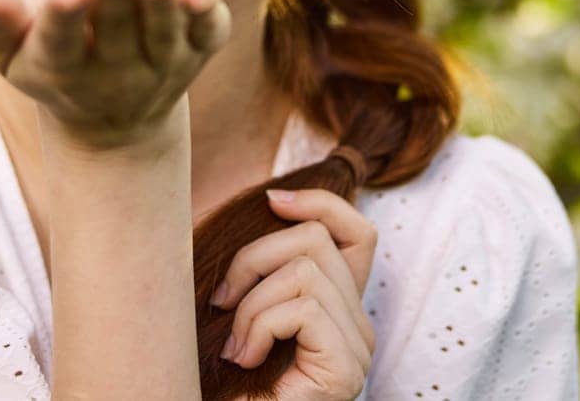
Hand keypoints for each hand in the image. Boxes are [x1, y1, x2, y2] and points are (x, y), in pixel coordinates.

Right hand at [0, 0, 231, 148]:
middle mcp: (115, 73)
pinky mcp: (199, 51)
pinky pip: (207, 35)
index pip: (61, 43)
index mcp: (62, 68)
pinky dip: (208, 15)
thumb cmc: (49, 61)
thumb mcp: (12, 51)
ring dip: (163, 4)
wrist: (114, 122)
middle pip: (117, 32)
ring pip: (164, 34)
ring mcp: (162, 65)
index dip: (65, 17)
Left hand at [212, 187, 377, 400]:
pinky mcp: (346, 368)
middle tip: (221, 303)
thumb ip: (262, 266)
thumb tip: (267, 200)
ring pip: (305, 270)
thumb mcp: (241, 305)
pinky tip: (245, 358)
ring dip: (250, 303)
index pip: (355, 233)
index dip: (318, 203)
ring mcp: (357, 347)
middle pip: (317, 239)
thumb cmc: (224, 378)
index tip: (271, 200)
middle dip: (253, 258)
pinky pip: (303, 307)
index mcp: (338, 306)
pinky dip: (260, 325)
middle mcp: (358, 325)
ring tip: (234, 346)